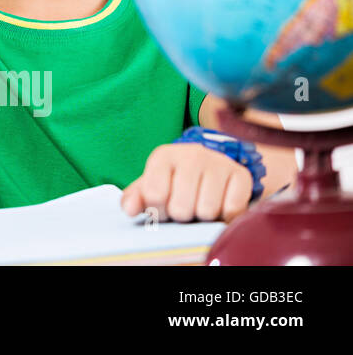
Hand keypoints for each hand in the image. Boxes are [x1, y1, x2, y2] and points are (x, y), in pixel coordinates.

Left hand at [120, 143, 253, 222]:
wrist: (208, 166)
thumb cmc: (174, 181)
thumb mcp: (150, 185)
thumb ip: (135, 198)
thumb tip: (130, 209)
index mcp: (164, 155)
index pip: (154, 195)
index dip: (157, 210)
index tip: (162, 206)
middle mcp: (192, 154)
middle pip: (181, 208)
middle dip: (181, 215)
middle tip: (184, 207)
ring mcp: (219, 162)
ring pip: (206, 211)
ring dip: (203, 217)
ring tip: (200, 205)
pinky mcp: (241, 174)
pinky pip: (232, 211)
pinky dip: (225, 217)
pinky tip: (219, 205)